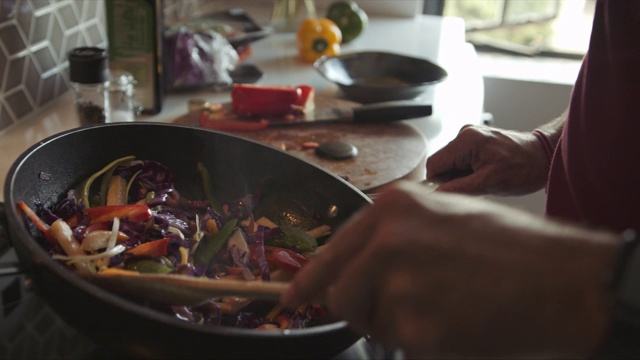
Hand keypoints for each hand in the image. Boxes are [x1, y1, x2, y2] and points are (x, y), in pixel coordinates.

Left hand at [281, 181, 616, 357]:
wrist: (562, 279)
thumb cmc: (510, 247)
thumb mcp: (444, 217)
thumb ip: (393, 237)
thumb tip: (357, 267)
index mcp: (392, 209)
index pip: (333, 252)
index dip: (310, 279)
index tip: (291, 297)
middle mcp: (387, 242)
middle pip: (341, 294)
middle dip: (362, 308)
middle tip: (401, 309)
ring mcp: (399, 285)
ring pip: (372, 323)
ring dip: (400, 324)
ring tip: (446, 306)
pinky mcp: (416, 328)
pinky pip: (402, 345)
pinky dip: (425, 342)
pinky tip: (459, 321)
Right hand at [426, 124, 549, 195]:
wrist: (544, 156)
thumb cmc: (524, 168)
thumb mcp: (489, 184)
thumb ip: (459, 188)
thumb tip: (437, 195)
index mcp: (466, 140)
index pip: (434, 164)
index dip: (439, 182)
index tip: (454, 191)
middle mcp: (465, 133)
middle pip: (441, 163)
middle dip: (452, 178)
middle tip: (475, 185)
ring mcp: (470, 135)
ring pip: (450, 163)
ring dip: (461, 175)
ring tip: (484, 178)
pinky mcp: (475, 140)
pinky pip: (460, 159)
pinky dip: (468, 170)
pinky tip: (485, 172)